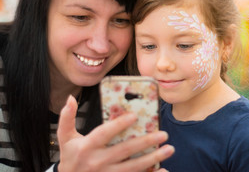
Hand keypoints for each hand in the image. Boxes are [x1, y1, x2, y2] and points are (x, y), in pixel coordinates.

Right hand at [57, 95, 173, 171]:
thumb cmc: (70, 158)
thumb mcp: (65, 139)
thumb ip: (66, 118)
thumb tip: (70, 98)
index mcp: (86, 148)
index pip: (104, 134)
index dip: (118, 124)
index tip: (135, 116)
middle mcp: (97, 162)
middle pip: (124, 150)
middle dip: (146, 142)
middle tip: (163, 134)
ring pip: (133, 167)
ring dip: (153, 158)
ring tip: (169, 149)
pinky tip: (164, 170)